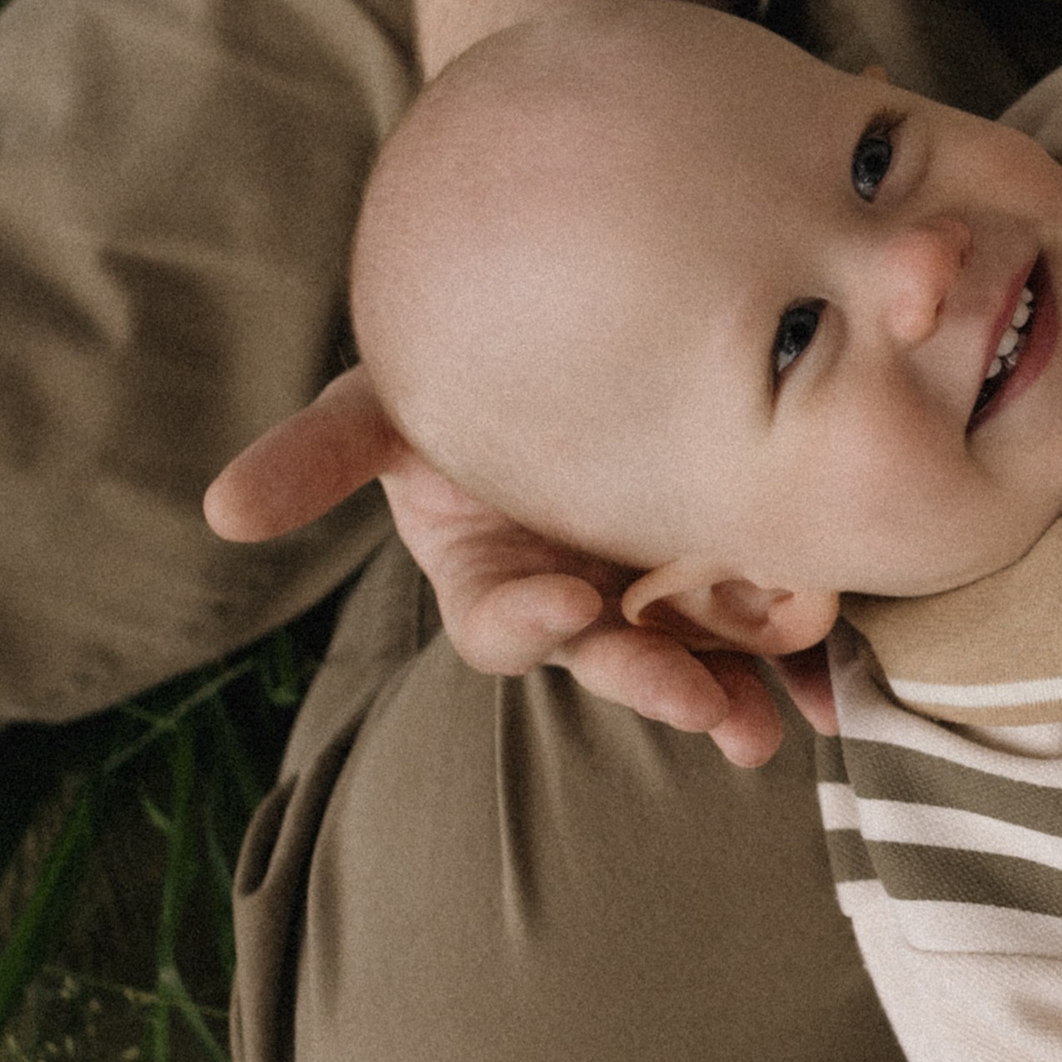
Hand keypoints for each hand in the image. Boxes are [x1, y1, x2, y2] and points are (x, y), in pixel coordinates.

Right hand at [205, 366, 803, 766]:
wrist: (567, 335)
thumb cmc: (456, 372)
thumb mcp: (380, 401)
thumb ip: (317, 454)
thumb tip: (220, 510)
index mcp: (497, 573)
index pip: (506, 625)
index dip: (530, 625)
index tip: (565, 606)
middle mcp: (582, 596)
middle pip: (615, 656)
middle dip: (654, 681)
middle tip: (701, 702)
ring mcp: (662, 590)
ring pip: (701, 656)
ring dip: (734, 696)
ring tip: (770, 726)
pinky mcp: (737, 570)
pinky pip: (774, 627)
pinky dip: (808, 661)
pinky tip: (841, 689)